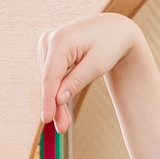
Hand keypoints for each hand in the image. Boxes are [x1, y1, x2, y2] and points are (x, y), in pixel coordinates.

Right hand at [39, 14, 140, 130]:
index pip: (50, 77)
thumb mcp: (97, 67)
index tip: (46, 119)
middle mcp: (48, 40)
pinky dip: (57, 89)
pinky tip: (62, 104)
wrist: (113, 29)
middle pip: (48, 80)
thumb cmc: (109, 46)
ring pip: (48, 79)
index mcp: (60, 41)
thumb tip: (58, 99)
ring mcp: (46, 43)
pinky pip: (50, 74)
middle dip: (55, 105)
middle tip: (62, 129)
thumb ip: (76, 82)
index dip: (47, 100)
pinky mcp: (48, 49)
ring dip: (55, 100)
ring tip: (65, 121)